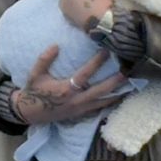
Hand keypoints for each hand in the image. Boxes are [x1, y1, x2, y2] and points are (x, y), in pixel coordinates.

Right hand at [11, 45, 127, 125]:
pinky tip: (119, 97)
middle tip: (129, 71)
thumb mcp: (35, 74)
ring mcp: (80, 109)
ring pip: (103, 101)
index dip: (97, 62)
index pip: (86, 74)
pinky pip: (99, 108)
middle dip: (116, 81)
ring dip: (117, 93)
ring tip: (131, 85)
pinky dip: (110, 103)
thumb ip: (45, 59)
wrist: (29, 113)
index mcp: (66, 89)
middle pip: (101, 90)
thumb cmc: (33, 92)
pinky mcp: (81, 114)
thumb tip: (56, 46)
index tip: (108, 51)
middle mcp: (76, 100)